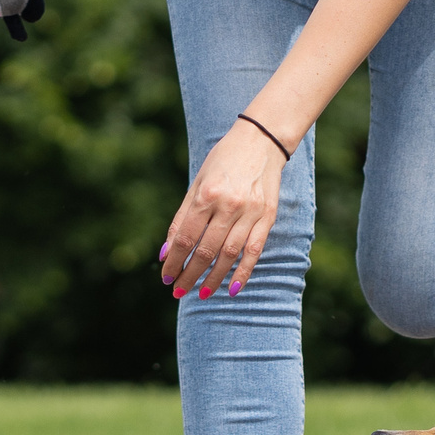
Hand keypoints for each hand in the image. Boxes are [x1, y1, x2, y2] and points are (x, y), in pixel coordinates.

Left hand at [160, 121, 290, 298]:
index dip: (174, 261)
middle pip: (205, 250)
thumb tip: (166, 252)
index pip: (185, 238)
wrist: (261, 141)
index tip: (166, 278)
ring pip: (229, 255)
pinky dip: (243, 272)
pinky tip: (231, 289)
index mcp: (206, 194)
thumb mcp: (197, 183)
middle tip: (179, 292)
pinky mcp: (267, 217)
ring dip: (213, 278)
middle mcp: (228, 205)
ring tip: (201, 294)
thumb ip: (181, 218)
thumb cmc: (223, 161)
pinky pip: (254, 251)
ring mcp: (250, 212)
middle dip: (190, 274)